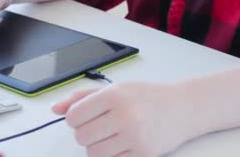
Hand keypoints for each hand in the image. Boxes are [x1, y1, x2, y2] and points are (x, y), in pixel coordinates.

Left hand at [51, 82, 190, 156]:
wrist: (184, 108)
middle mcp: (125, 116)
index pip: (74, 115)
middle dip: (86, 133)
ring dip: (97, 147)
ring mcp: (135, 138)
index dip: (75, 118)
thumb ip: (83, 97)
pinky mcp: (143, 155)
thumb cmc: (148, 97)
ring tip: (111, 135)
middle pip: (81, 137)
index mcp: (115, 95)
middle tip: (100, 126)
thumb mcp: (117, 88)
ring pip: (93, 153)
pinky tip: (123, 144)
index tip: (84, 116)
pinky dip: (112, 155)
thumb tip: (55, 109)